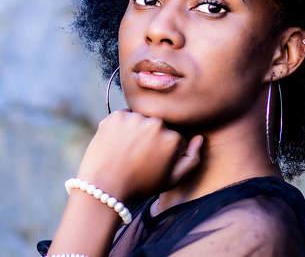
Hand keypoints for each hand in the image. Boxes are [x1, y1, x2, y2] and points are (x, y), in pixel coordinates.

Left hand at [76, 109, 203, 202]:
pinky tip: (116, 143)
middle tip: (138, 156)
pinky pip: (124, 117)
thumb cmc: (141, 186)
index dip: (164, 150)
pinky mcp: (117, 115)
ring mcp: (135, 118)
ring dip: (136, 130)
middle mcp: (156, 123)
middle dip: (151, 138)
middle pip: (158, 125)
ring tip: (126, 151)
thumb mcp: (172, 180)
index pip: (173, 136)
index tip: (153, 162)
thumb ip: (192, 159)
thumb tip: (200, 137)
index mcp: (173, 138)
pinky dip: (121, 127)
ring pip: (140, 120)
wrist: (104, 189)